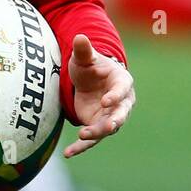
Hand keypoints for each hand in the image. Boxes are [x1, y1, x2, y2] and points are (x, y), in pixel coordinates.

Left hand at [64, 33, 134, 158]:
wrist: (88, 81)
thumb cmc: (91, 67)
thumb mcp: (84, 58)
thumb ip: (83, 50)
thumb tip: (80, 37)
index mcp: (122, 82)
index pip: (122, 90)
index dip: (116, 95)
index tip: (107, 100)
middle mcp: (121, 102)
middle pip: (121, 114)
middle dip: (115, 121)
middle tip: (110, 126)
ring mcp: (110, 116)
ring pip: (106, 129)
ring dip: (96, 134)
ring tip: (82, 136)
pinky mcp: (97, 126)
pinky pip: (91, 139)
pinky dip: (80, 147)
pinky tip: (68, 153)